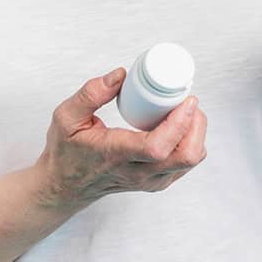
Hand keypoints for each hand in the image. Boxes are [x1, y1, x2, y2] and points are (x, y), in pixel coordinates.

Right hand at [36, 67, 207, 209]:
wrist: (65, 186)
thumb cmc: (66, 152)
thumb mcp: (66, 117)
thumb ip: (90, 94)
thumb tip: (120, 75)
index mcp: (116, 155)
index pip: (157, 147)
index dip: (179, 123)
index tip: (187, 100)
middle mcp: (138, 173)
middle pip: (185, 156)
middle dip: (196, 125)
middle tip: (188, 102)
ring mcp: (150, 181)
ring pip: (190, 161)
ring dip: (196, 133)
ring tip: (184, 112)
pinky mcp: (156, 183)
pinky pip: (186, 164)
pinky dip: (191, 143)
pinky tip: (179, 127)